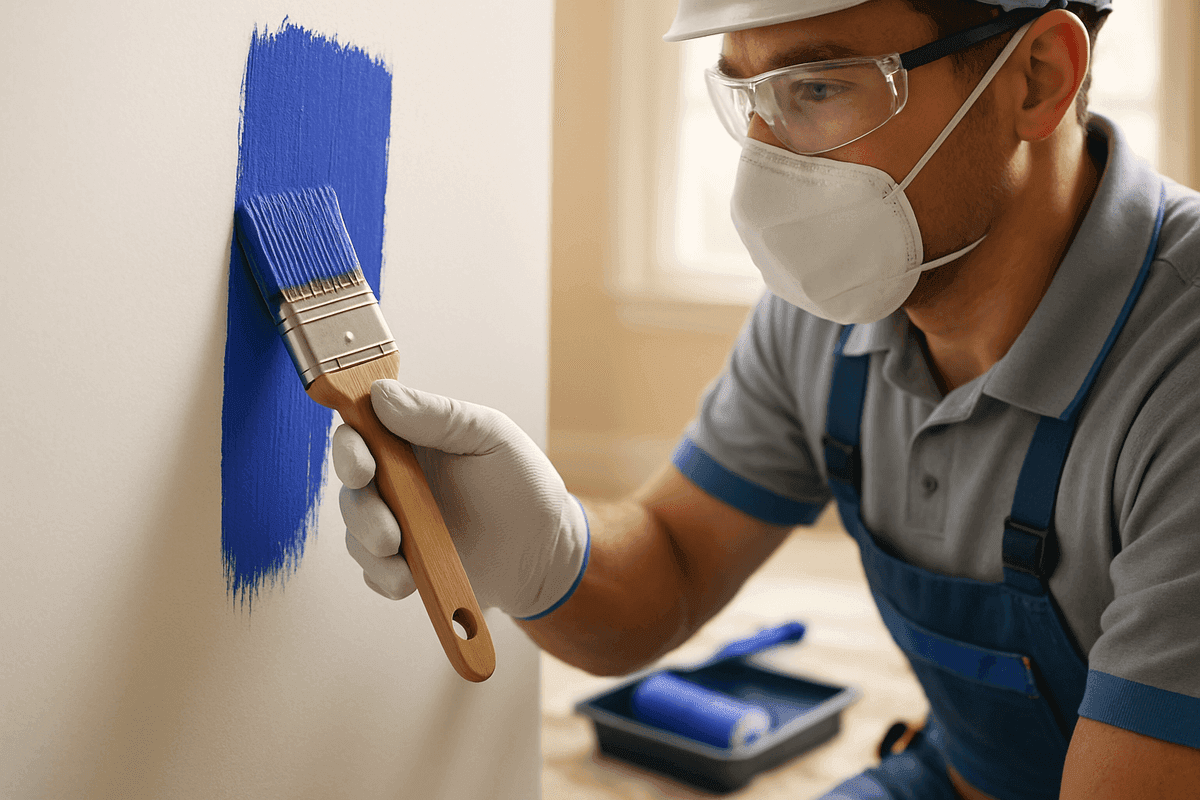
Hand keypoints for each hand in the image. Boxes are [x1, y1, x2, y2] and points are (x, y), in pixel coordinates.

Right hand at [333, 380, 588, 619]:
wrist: (546, 551)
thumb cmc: (521, 483)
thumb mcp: (489, 436)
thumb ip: (437, 415)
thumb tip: (379, 394)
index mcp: (411, 437)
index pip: (361, 429)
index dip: (350, 443)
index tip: (362, 462)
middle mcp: (396, 478)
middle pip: (350, 483)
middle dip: (358, 502)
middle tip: (383, 519)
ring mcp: (397, 522)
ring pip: (355, 530)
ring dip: (369, 541)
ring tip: (399, 551)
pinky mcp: (402, 564)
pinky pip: (374, 571)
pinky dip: (385, 576)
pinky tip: (409, 578)